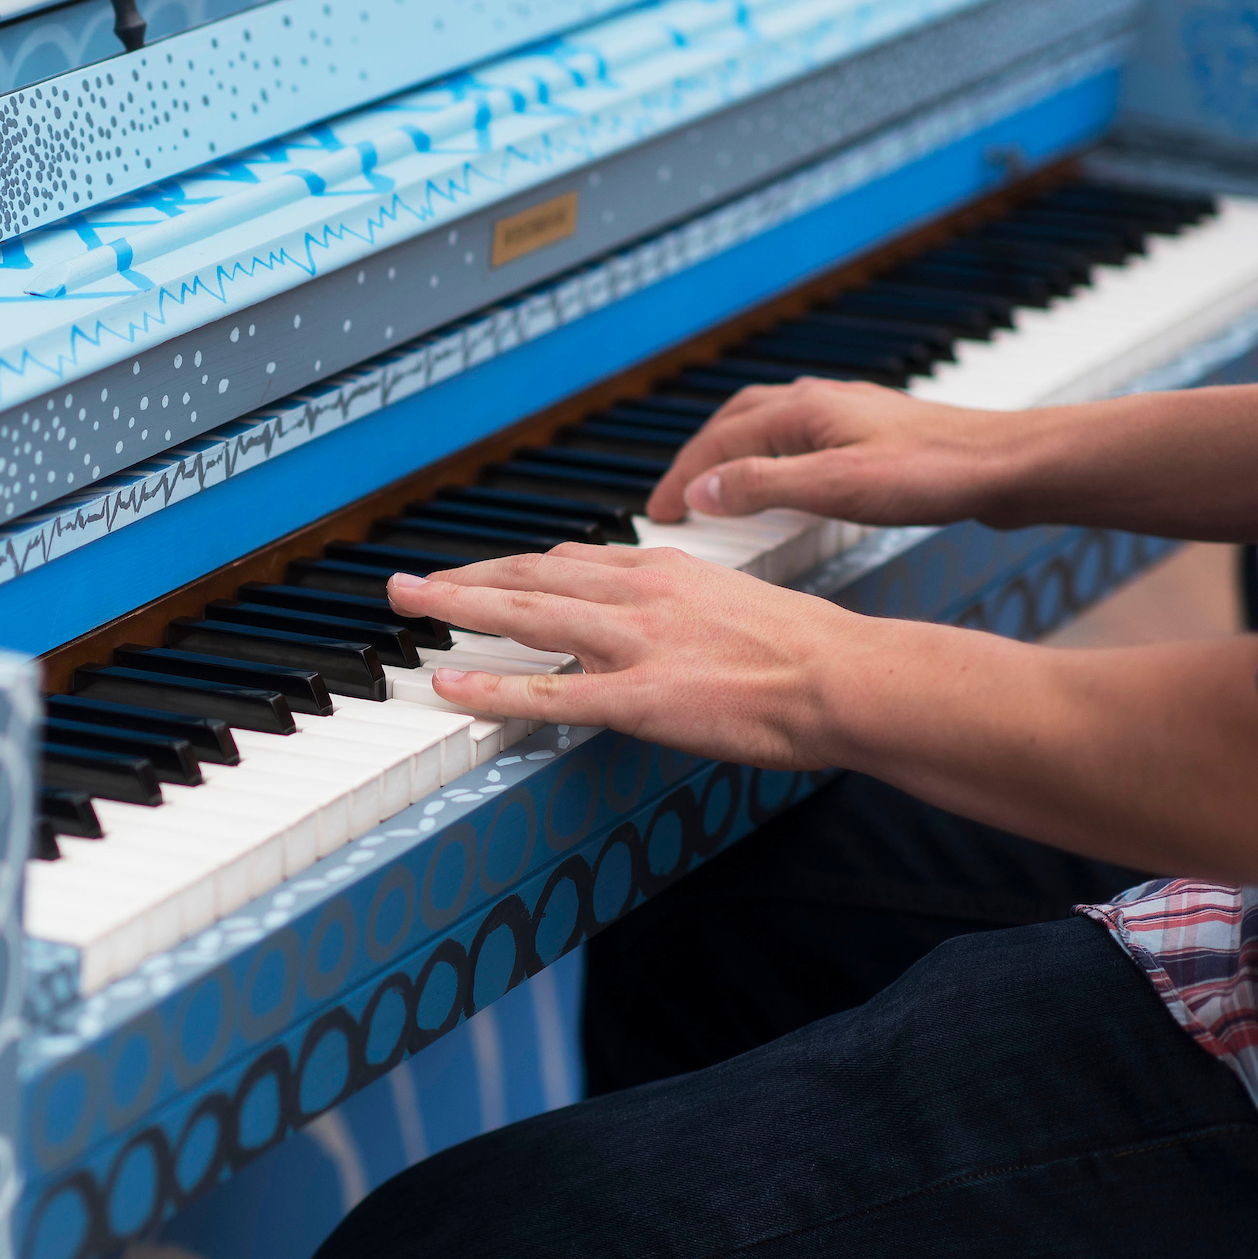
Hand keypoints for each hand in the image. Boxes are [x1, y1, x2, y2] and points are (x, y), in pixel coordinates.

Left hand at [388, 545, 873, 768]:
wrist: (849, 678)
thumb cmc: (807, 649)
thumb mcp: (730, 600)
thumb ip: (675, 601)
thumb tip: (641, 608)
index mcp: (661, 571)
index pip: (563, 560)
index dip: (506, 568)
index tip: (471, 575)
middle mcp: (638, 595)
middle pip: (528, 576)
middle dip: (461, 578)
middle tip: (407, 584)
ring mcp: (635, 645)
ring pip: (525, 617)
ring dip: (456, 608)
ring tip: (408, 607)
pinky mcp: (641, 698)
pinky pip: (549, 693)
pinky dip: (492, 689)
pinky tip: (450, 688)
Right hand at [644, 378, 1027, 527]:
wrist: (1012, 465)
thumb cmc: (935, 474)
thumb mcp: (837, 487)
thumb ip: (764, 487)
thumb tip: (703, 490)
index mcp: (803, 411)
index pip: (717, 443)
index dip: (681, 479)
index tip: (657, 512)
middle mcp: (820, 402)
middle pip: (736, 422)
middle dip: (699, 458)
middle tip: (676, 496)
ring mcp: (849, 413)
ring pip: (768, 423)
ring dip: (733, 451)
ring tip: (718, 484)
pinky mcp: (874, 432)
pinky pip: (801, 435)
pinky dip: (772, 454)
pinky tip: (789, 475)